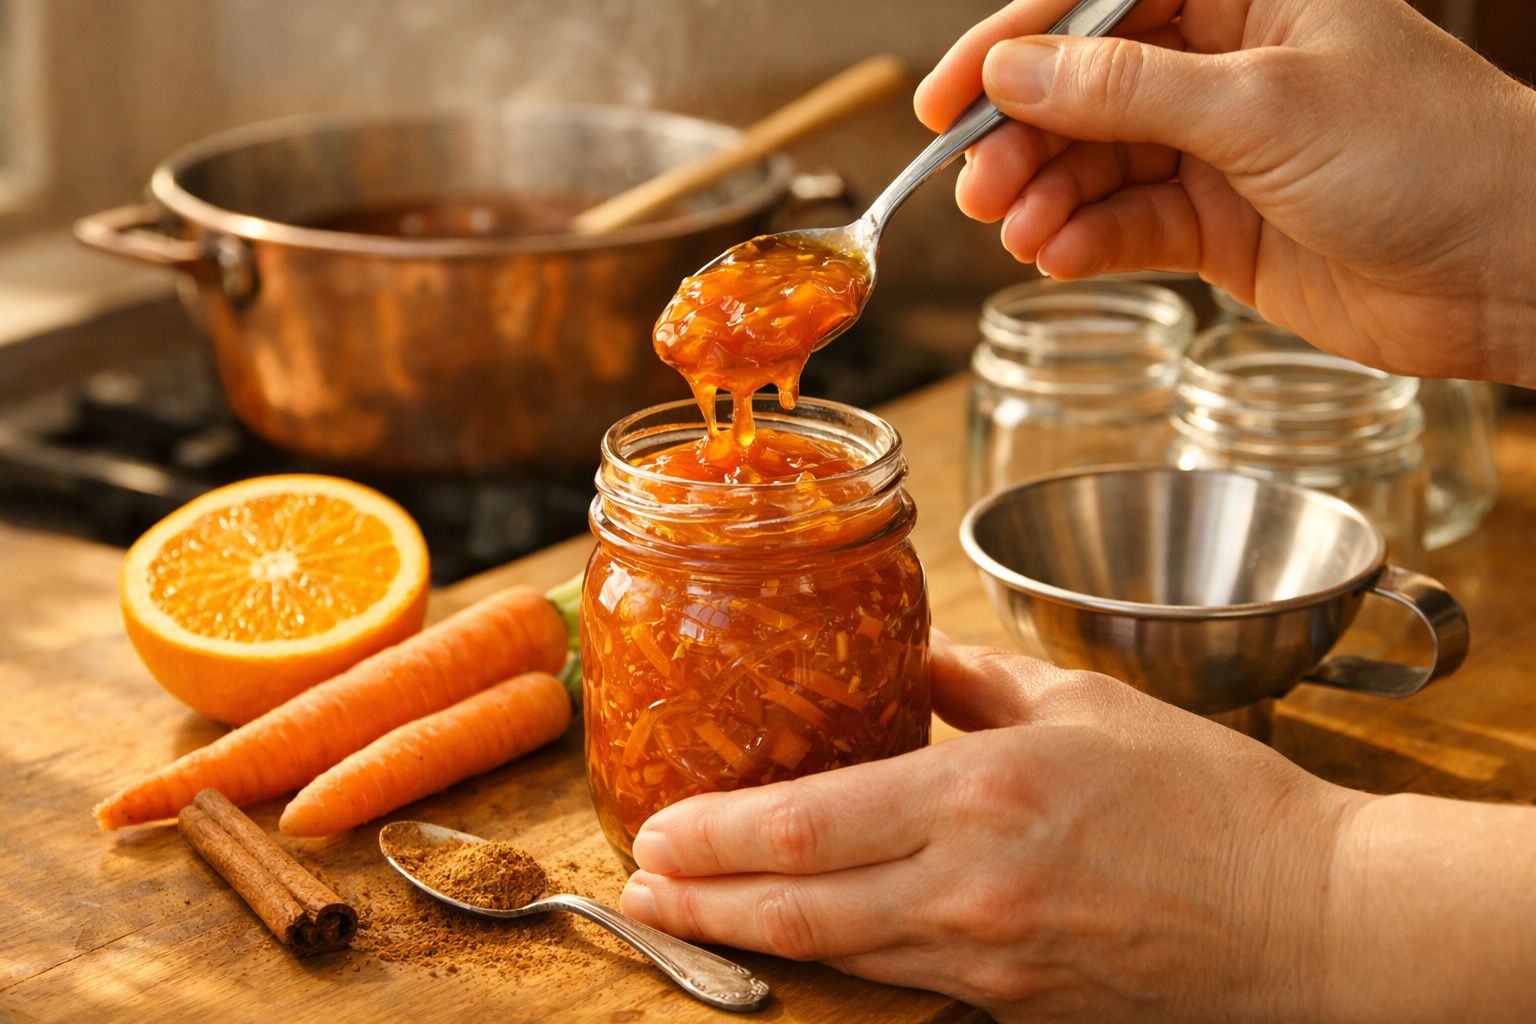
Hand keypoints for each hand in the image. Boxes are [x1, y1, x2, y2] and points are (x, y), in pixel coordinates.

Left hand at [619, 633, 1367, 1022]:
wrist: (1312, 922)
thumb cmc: (1211, 799)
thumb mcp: (1086, 704)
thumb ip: (976, 681)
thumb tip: (913, 662)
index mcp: (983, 794)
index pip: (810, 827)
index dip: (717, 837)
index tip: (658, 829)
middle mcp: (969, 887)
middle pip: (798, 908)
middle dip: (700, 901)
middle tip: (635, 887)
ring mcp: (988, 961)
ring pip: (835, 957)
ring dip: (747, 937)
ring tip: (681, 916)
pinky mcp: (1013, 1004)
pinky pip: (898, 979)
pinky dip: (831, 961)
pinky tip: (795, 940)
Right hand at [915, 0, 1535, 386]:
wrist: (1507, 268)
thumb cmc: (1426, 155)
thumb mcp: (1263, 107)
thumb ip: (1127, 91)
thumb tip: (1015, 72)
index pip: (1097, 0)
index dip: (1013, 45)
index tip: (948, 97)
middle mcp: (1224, 65)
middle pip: (1083, 88)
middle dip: (1023, 137)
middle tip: (976, 186)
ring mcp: (1218, 148)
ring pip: (1097, 162)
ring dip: (1047, 196)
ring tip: (1018, 232)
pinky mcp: (1220, 224)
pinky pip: (1128, 224)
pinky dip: (1088, 241)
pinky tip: (1060, 256)